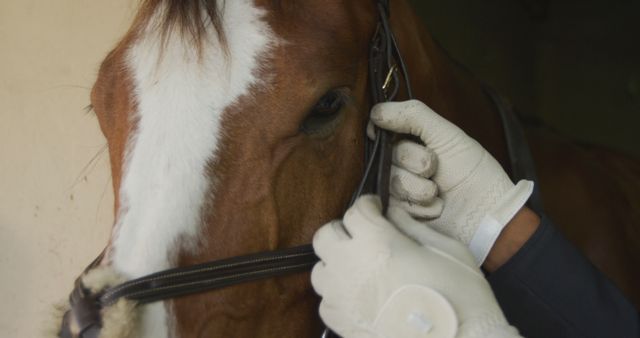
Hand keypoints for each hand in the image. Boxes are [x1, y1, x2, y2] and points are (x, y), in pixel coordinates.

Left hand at [312, 195, 519, 337]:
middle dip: (343, 230)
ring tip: (358, 268)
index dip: (369, 206)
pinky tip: (359, 296)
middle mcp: (350, 266)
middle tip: (364, 236)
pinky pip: (326, 302)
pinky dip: (338, 295)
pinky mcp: (340, 324)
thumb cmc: (460, 297)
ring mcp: (341, 297)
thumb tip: (393, 214)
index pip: (356, 210)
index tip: (378, 209)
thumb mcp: (447, 250)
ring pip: (319, 269)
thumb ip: (412, 227)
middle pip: (325, 235)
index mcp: (377, 242)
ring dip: (336, 263)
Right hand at [371, 100, 532, 264]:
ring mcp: (397, 191)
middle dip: (415, 160)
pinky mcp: (398, 215)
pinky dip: (418, 206)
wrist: (486, 213)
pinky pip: (393, 205)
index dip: (381, 130)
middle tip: (435, 168)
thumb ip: (413, 115)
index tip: (393, 134)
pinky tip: (435, 207)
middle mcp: (400, 164)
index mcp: (410, 141)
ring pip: (390, 181)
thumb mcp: (447, 135)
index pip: (380, 129)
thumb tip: (375, 111)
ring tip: (438, 192)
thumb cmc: (473, 172)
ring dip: (418, 187)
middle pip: (385, 154)